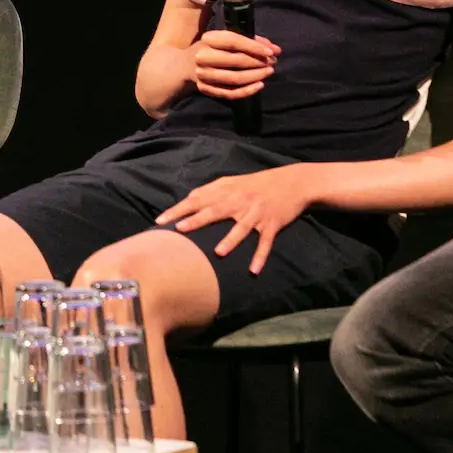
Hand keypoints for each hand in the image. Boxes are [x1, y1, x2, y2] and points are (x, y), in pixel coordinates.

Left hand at [155, 165, 314, 273]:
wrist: (292, 182)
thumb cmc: (257, 184)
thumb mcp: (232, 182)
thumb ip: (211, 191)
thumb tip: (188, 200)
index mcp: (227, 190)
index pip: (197, 199)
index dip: (179, 209)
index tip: (160, 220)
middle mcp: (240, 200)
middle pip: (215, 210)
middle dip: (197, 220)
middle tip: (179, 230)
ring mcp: (256, 213)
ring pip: (241, 227)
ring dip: (231, 240)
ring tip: (218, 252)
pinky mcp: (272, 224)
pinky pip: (265, 242)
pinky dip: (260, 255)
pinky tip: (253, 270)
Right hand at [189, 30, 278, 101]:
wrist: (186, 64)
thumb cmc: (213, 48)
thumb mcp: (225, 39)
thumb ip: (250, 40)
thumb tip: (274, 49)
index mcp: (208, 39)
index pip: (234, 42)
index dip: (255, 47)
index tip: (272, 52)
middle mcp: (203, 56)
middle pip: (237, 61)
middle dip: (259, 62)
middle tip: (273, 62)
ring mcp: (203, 74)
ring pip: (235, 78)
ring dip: (256, 76)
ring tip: (269, 72)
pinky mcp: (205, 88)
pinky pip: (230, 93)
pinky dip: (247, 91)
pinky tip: (259, 85)